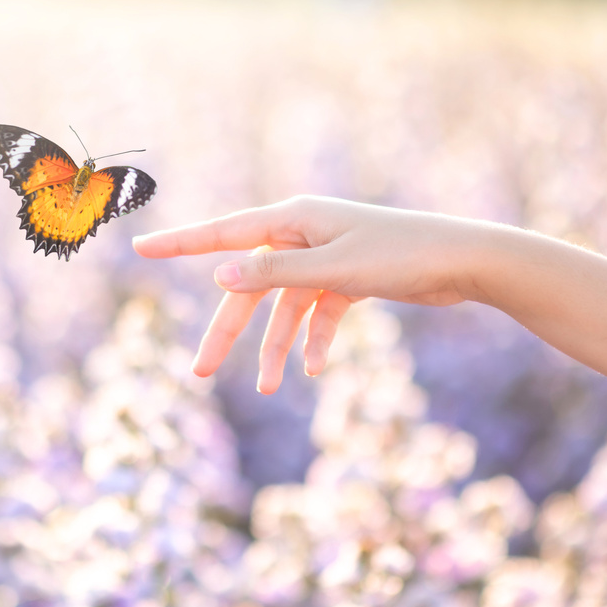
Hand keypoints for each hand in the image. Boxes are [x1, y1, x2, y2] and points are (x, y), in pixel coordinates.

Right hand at [133, 196, 491, 392]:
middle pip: (250, 285)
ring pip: (283, 307)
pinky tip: (318, 370)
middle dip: (228, 331)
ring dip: (275, 347)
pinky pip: (317, 313)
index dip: (180, 244)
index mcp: (293, 219)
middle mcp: (303, 234)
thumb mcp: (333, 270)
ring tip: (266, 388)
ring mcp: (325, 257)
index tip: (141, 248)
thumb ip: (275, 273)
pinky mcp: (348, 278)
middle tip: (198, 372)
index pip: (223, 234)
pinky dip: (315, 340)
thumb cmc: (401, 256)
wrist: (465, 261)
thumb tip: (220, 274)